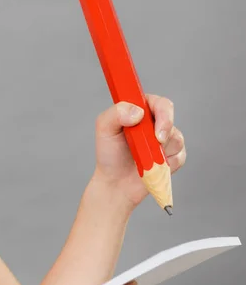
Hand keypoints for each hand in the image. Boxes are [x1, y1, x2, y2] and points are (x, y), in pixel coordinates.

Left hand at [91, 94, 185, 208]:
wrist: (116, 183)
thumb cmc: (109, 153)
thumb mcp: (104, 129)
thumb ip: (116, 113)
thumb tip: (138, 112)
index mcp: (139, 109)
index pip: (157, 102)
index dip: (161, 112)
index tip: (154, 129)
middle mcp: (154, 121)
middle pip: (170, 117)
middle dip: (165, 129)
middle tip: (156, 142)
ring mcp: (165, 138)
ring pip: (176, 138)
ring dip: (161, 150)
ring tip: (143, 158)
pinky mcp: (173, 155)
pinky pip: (180, 155)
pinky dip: (168, 163)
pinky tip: (153, 167)